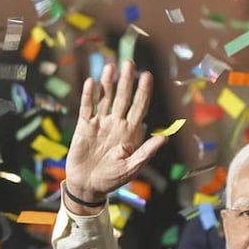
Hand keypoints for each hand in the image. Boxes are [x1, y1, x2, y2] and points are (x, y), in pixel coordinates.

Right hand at [64, 60, 167, 213]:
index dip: (143, 92)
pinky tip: (92, 82)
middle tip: (129, 63)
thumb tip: (164, 138)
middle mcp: (117, 124)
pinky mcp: (85, 126)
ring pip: (105, 98)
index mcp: (130, 133)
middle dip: (126, 81)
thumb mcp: (131, 168)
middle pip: (123, 98)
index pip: (139, 107)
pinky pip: (87, 107)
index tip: (147, 76)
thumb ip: (145, 152)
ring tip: (111, 67)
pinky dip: (89, 95)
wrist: (88, 186)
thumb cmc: (112, 179)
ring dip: (108, 83)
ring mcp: (100, 123)